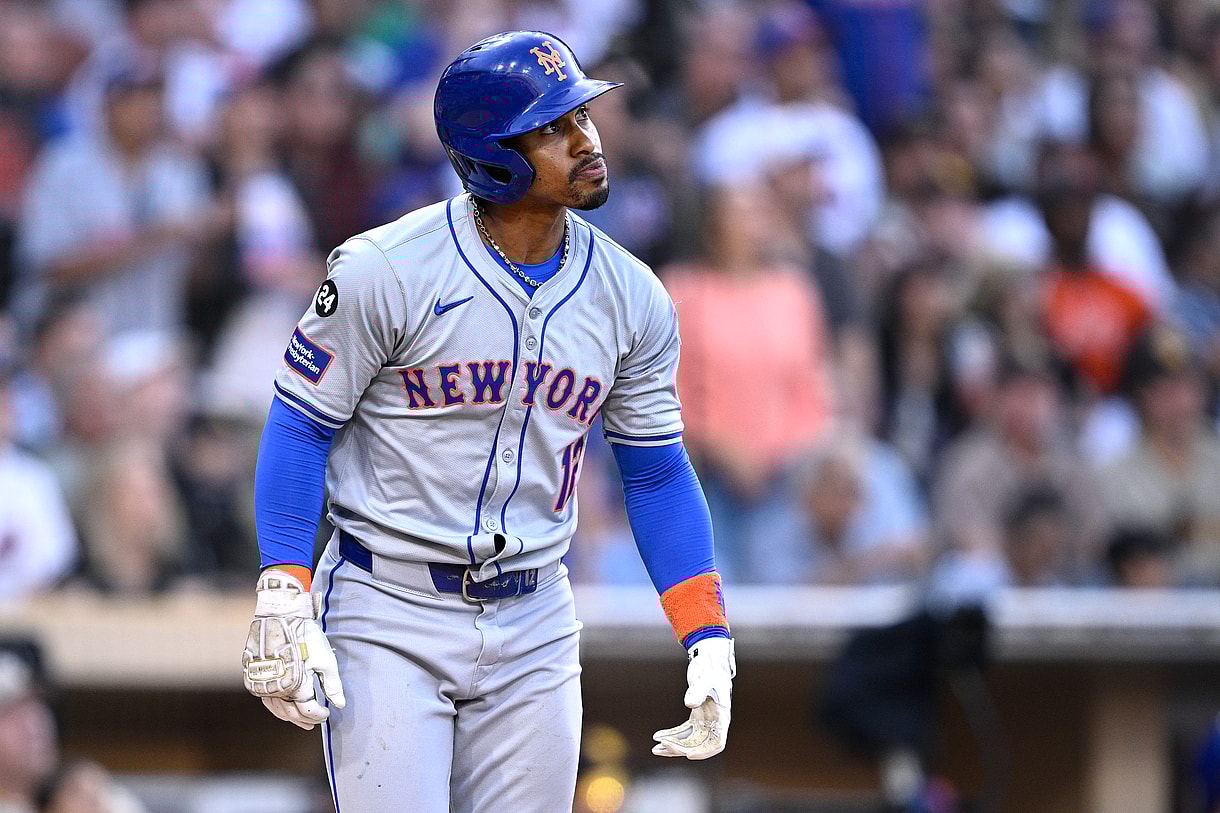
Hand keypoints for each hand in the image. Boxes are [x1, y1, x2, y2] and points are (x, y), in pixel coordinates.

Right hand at [241, 570, 345, 729]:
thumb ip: (332, 685)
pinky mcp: (252, 675)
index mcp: (295, 685)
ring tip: (300, 719)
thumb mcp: (326, 659)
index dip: (318, 715)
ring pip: (275, 707)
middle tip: (314, 722)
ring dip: (288, 715)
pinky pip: (265, 697)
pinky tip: (283, 704)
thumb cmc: (306, 636)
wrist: (280, 615)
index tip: (327, 714)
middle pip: (290, 712)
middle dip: (304, 719)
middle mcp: (275, 688)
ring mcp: (261, 683)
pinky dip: (275, 704)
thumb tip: (340, 705)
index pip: (308, 710)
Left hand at [652, 637, 734, 759]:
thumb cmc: (710, 666)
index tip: (688, 754)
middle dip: (681, 748)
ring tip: (655, 748)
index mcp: (721, 716)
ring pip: (690, 740)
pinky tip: (657, 735)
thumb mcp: (705, 677)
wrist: (709, 658)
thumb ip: (699, 690)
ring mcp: (705, 719)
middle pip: (699, 744)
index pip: (717, 743)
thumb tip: (689, 704)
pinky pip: (684, 731)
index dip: (704, 752)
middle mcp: (715, 721)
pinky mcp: (696, 715)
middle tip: (661, 746)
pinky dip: (672, 735)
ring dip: (673, 746)